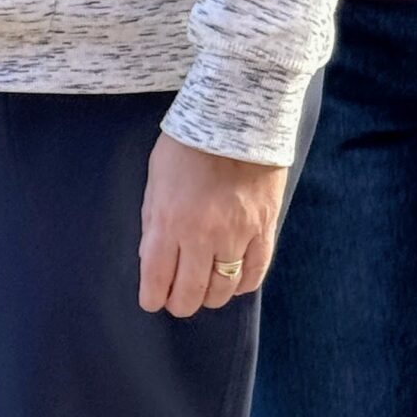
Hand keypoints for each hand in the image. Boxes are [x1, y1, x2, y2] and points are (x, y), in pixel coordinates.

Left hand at [138, 131, 285, 318]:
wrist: (236, 114)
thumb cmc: (189, 142)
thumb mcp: (156, 178)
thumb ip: (153, 222)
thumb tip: (152, 260)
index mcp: (169, 221)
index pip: (157, 282)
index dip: (152, 297)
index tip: (153, 297)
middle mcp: (202, 235)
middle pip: (190, 295)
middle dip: (179, 303)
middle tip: (178, 297)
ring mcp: (237, 234)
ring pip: (222, 291)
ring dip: (210, 296)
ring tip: (205, 286)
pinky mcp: (264, 228)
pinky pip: (254, 275)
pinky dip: (242, 284)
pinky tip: (233, 278)